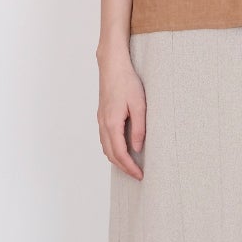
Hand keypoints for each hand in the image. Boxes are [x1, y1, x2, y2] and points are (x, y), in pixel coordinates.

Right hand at [98, 53, 145, 178]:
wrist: (112, 66)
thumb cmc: (127, 82)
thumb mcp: (139, 105)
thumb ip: (139, 128)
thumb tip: (138, 148)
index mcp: (112, 123)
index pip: (120, 153)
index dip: (130, 167)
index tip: (140, 175)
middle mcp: (103, 124)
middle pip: (110, 154)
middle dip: (123, 167)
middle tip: (137, 174)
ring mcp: (101, 120)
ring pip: (106, 147)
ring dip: (117, 159)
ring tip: (131, 165)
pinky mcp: (102, 116)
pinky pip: (105, 139)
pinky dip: (112, 149)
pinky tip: (122, 149)